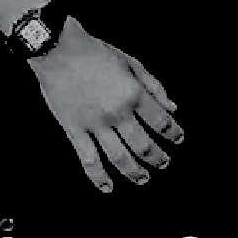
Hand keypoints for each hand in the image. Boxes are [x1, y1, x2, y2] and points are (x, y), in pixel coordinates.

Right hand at [29, 18, 182, 192]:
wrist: (59, 49)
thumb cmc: (94, 52)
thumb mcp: (132, 62)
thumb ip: (154, 86)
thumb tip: (172, 107)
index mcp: (134, 94)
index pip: (161, 122)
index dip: (173, 134)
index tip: (178, 140)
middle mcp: (117, 113)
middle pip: (143, 145)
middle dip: (158, 158)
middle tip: (164, 163)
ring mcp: (95, 124)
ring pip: (119, 158)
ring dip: (135, 172)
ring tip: (144, 179)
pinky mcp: (74, 130)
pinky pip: (88, 160)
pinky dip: (99, 177)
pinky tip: (107, 187)